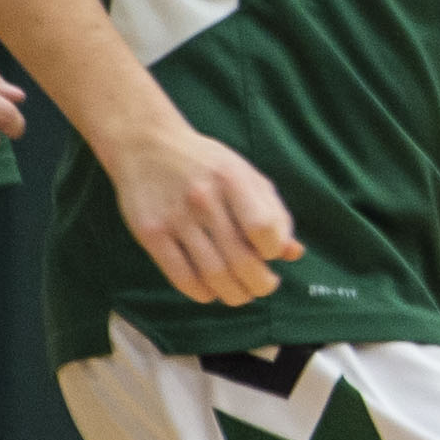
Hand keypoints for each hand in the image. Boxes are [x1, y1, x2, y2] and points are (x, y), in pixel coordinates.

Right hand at [107, 120, 303, 304]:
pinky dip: (202, 293)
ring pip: (212, 275)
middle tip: (263, 287)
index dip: (273, 251)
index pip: (262, 228)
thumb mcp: (244, 174)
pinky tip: (210, 291)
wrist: (145, 145)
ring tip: (241, 293)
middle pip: (240, 260)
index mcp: (232, 179)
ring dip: (233, 294)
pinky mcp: (151, 234)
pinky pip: (181, 277)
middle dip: (259, 285)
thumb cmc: (205, 164)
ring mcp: (175, 218)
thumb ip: (273, 211)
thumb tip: (293, 253)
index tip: (271, 255)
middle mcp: (203, 198)